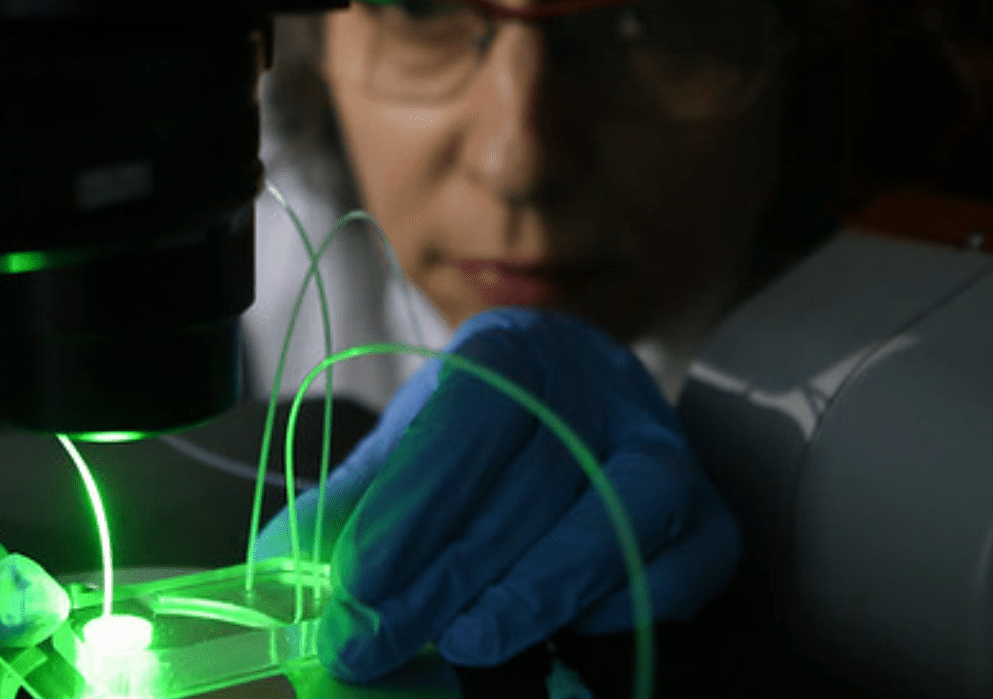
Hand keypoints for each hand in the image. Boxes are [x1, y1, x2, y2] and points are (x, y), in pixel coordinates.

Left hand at [253, 307, 738, 681]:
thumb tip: (281, 564)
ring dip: (538, 589)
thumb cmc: (487, 437)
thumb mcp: (411, 448)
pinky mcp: (712, 511)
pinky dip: (628, 601)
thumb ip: (352, 503)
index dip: (410, 507)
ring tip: (467, 641)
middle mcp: (597, 385)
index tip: (357, 582)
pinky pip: (687, 561)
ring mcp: (665, 445)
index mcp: (512, 351)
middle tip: (382, 640)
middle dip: (446, 575)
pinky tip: (566, 629)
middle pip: (529, 482)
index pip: (465, 422)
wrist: (585, 411)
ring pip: (621, 513)